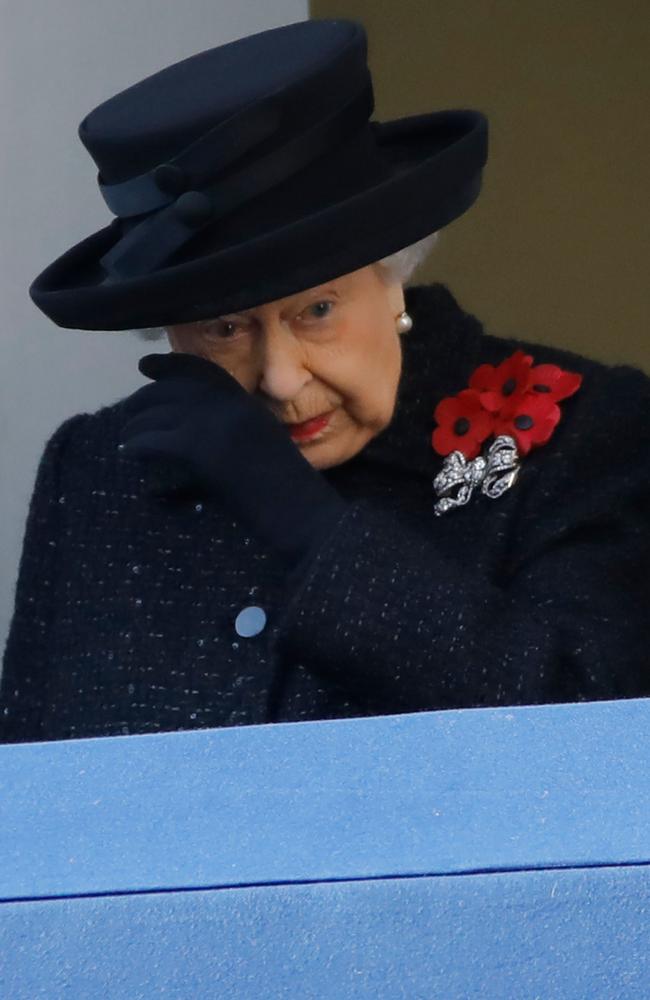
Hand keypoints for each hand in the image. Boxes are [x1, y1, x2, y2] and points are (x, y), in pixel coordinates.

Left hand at [119, 352, 346, 570]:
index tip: (146, 367)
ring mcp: (218, 426)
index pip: (203, 371)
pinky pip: (157, 440)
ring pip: (160, 414)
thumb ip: (234, 436)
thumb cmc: (291, 497)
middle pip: (175, 389)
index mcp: (249, 405)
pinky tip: (131, 454)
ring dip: (137, 425)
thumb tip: (191, 439)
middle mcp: (232, 406)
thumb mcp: (263, 453)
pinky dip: (139, 446)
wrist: (306, 515)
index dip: (170, 365)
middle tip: (128, 412)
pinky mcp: (203, 451)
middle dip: (145, 397)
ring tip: (126, 438)